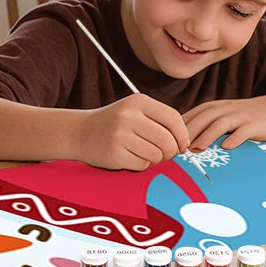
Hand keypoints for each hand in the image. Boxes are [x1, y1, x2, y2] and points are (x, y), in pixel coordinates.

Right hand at [74, 95, 190, 169]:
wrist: (79, 132)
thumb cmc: (115, 124)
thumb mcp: (135, 111)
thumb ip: (160, 121)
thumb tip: (186, 142)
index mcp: (138, 101)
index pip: (173, 118)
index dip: (183, 135)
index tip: (182, 145)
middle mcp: (129, 115)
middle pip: (167, 140)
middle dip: (170, 152)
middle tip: (162, 153)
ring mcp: (120, 134)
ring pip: (156, 155)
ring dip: (154, 159)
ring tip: (141, 152)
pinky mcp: (114, 153)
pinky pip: (142, 165)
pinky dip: (140, 165)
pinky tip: (129, 157)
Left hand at [184, 95, 265, 150]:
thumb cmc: (242, 118)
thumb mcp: (220, 117)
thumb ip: (201, 126)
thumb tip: (178, 142)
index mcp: (212, 108)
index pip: (190, 116)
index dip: (178, 130)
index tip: (168, 144)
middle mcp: (224, 109)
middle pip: (202, 119)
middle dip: (188, 133)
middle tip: (178, 150)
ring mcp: (240, 116)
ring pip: (220, 124)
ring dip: (207, 136)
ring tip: (196, 149)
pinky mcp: (254, 125)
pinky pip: (243, 131)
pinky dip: (234, 139)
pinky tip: (227, 147)